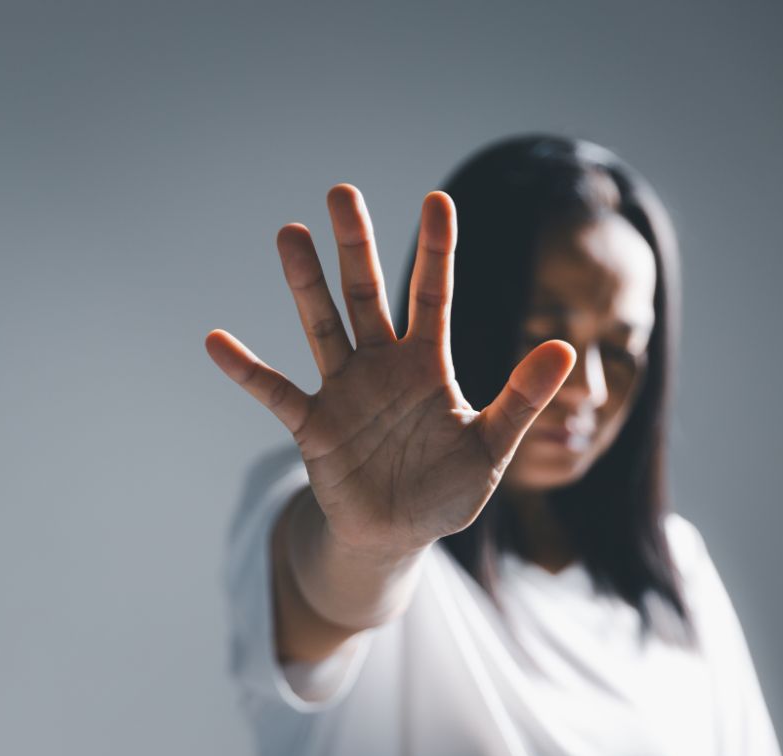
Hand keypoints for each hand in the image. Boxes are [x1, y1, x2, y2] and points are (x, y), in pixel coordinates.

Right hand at [205, 184, 575, 557]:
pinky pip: (274, 392)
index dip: (435, 250)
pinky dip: (246, 370)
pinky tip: (216, 341)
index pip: (430, 294)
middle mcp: (380, 365)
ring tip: (290, 233)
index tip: (437, 200)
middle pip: (366, 294)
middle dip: (355, 246)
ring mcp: (343, 391)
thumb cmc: (446, 488)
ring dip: (305, 284)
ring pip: (322, 326)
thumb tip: (565, 348)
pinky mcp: (312, 425)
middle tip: (342, 193)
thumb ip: (523, 399)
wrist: (397, 536)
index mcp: (426, 364)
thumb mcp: (492, 446)